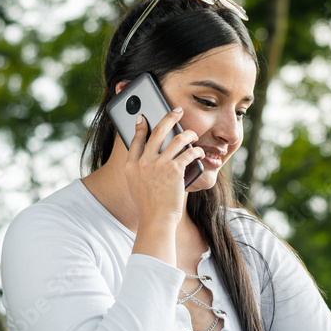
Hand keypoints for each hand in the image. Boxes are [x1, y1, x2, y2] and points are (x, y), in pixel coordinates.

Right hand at [125, 107, 203, 227]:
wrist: (156, 219)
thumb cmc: (150, 206)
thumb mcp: (136, 186)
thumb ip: (141, 170)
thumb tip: (151, 158)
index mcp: (131, 166)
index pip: (134, 140)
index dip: (139, 127)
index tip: (143, 117)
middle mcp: (143, 163)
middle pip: (157, 132)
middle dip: (168, 118)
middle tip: (177, 111)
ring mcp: (158, 165)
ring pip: (177, 139)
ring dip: (188, 134)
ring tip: (193, 135)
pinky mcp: (174, 170)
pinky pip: (189, 153)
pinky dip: (196, 151)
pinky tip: (200, 152)